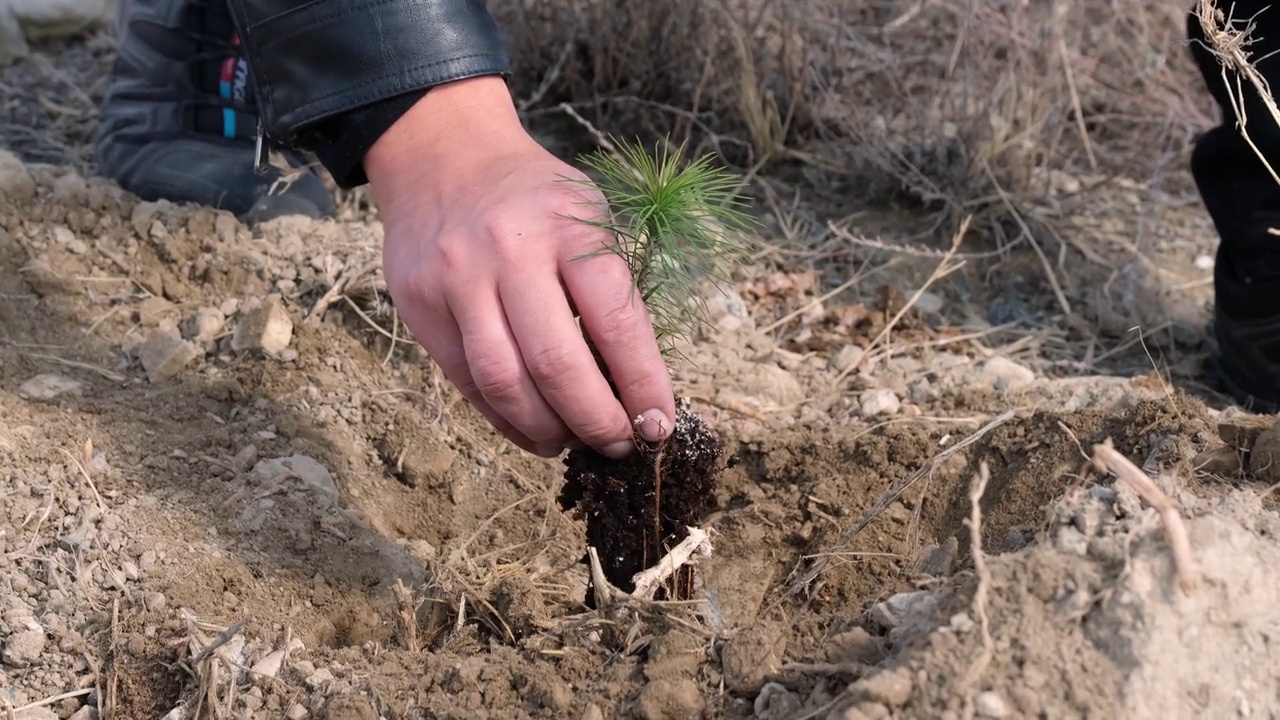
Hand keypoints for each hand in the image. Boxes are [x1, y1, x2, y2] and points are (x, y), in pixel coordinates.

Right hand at [363, 77, 675, 458]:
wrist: (444, 154)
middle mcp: (510, 252)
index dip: (643, 384)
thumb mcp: (588, 217)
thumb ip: (613, 291)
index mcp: (568, 225)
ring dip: (548, 430)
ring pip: (505, 383)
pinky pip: (467, 383)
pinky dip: (506, 420)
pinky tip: (535, 431)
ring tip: (575, 442)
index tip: (659, 424)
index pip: (616, 322)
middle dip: (596, 419)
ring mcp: (457, 281)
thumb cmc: (535, 198)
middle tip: (619, 442)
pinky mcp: (420, 308)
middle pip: (556, 364)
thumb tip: (641, 385)